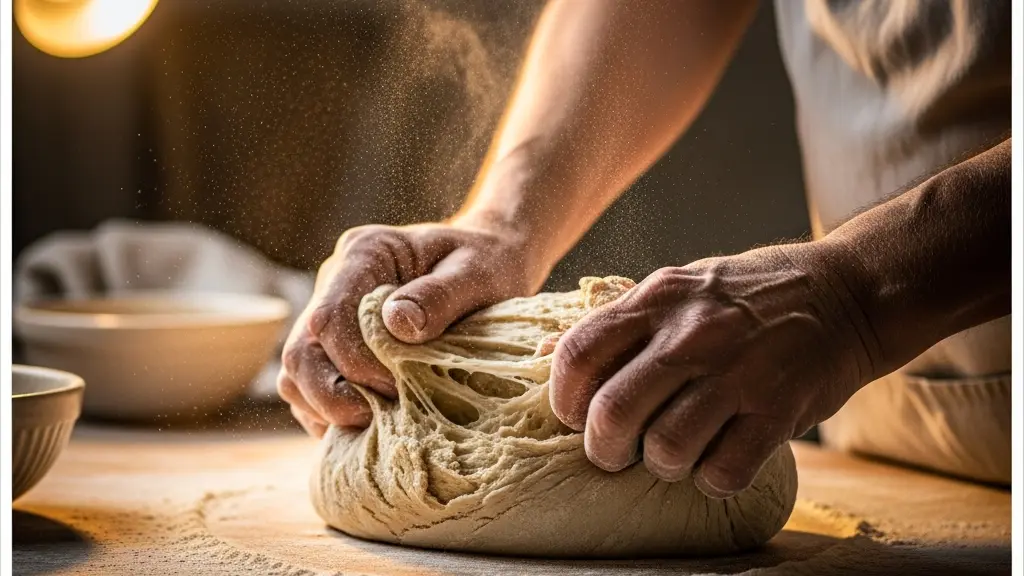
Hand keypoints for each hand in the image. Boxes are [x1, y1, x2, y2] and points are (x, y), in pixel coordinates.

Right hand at [279, 220, 546, 436]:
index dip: (355, 363)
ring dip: (328, 410)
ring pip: (297, 376)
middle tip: (380, 418)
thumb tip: (397, 325)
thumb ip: (440, 295)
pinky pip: (311, 391)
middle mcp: (334, 282)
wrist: (490, 262)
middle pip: (301, 352)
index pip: (329, 317)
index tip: (398, 386)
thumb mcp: (477, 273)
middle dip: (333, 397)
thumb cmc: (487, 265)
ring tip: (377, 424)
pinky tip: (373, 426)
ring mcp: (329, 317)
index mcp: (364, 253)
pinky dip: (333, 417)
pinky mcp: (335, 349)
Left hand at [549, 243, 877, 497]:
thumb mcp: (678, 287)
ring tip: (675, 453)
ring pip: (665, 450)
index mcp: (658, 300)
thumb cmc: (750, 297)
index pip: (578, 355)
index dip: (564, 399)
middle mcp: (691, 334)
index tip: (577, 415)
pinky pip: (724, 471)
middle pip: (613, 412)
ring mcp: (737, 373)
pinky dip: (713, 478)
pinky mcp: (779, 410)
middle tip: (615, 453)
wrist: (847, 294)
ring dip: (663, 465)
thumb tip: (545, 354)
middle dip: (603, 449)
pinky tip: (719, 460)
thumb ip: (618, 322)